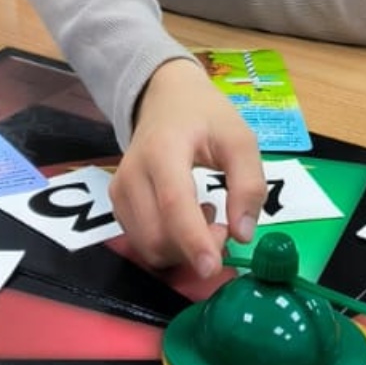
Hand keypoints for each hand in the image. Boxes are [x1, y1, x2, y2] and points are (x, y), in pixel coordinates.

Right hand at [113, 58, 265, 276]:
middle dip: (195, 247)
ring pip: (148, 246)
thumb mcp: (240, 139)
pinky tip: (185, 216)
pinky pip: (142, 241)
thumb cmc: (204, 116)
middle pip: (157, 236)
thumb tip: (243, 234)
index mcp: (163, 150)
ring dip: (183, 248)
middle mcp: (132, 174)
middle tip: (224, 225)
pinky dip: (169, 243)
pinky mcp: (117, 203)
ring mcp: (119, 191)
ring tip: (205, 214)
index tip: (213, 267)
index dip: (193, 240)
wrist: (164, 97)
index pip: (173, 204)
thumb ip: (249, 184)